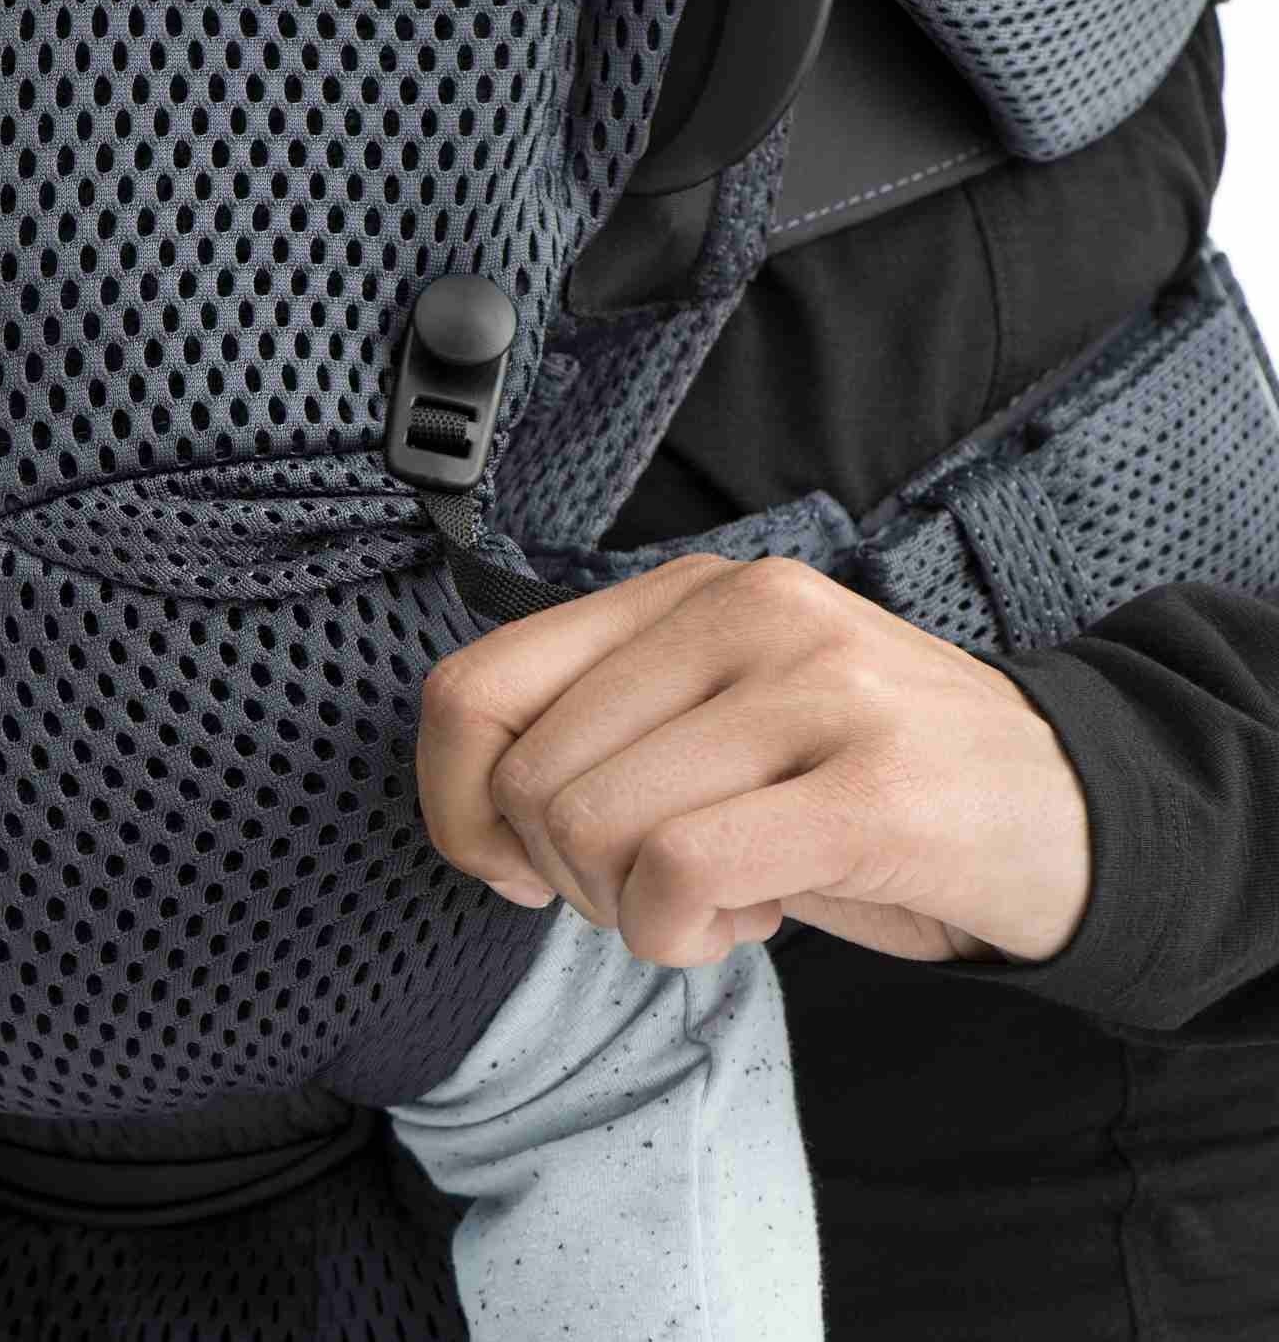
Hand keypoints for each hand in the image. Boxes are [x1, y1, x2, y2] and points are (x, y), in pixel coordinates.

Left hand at [417, 555, 1091, 968]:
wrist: (1071, 811)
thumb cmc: (859, 783)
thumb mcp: (717, 723)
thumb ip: (598, 737)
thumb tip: (477, 825)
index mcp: (685, 593)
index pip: (471, 689)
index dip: (455, 807)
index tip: (514, 867)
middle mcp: (742, 610)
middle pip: (527, 780)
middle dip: (569, 877)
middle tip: (662, 886)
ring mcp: (812, 685)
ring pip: (594, 826)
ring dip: (635, 911)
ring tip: (726, 894)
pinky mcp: (870, 784)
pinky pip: (678, 873)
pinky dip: (682, 933)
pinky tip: (754, 916)